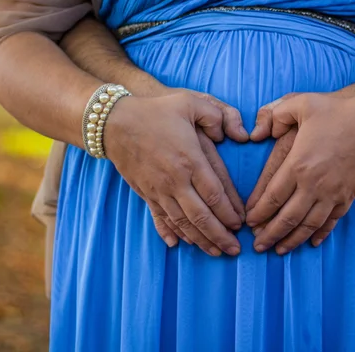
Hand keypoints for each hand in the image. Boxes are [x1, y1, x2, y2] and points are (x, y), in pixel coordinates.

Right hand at [143, 85, 247, 247]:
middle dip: (220, 236)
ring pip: (182, 223)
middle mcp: (175, 180)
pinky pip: (161, 218)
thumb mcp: (190, 102)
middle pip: (201, 217)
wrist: (113, 122)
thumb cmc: (155, 110)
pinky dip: (171, 233)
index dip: (230, 213)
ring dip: (200, 240)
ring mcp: (159, 190)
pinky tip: (179, 244)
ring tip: (215, 252)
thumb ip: (217, 115)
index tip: (241, 224)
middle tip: (235, 250)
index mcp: (191, 160)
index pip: (215, 195)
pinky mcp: (145, 193)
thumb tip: (236, 134)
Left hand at [246, 93, 354, 253]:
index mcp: (298, 165)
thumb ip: (274, 114)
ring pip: (308, 225)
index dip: (258, 213)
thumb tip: (256, 132)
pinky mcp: (348, 196)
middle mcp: (313, 185)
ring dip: (292, 240)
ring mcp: (332, 193)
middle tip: (257, 246)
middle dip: (270, 234)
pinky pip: (331, 221)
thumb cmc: (339, 112)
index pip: (272, 197)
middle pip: (287, 218)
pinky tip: (312, 243)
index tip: (248, 222)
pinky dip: (320, 234)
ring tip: (279, 250)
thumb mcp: (301, 104)